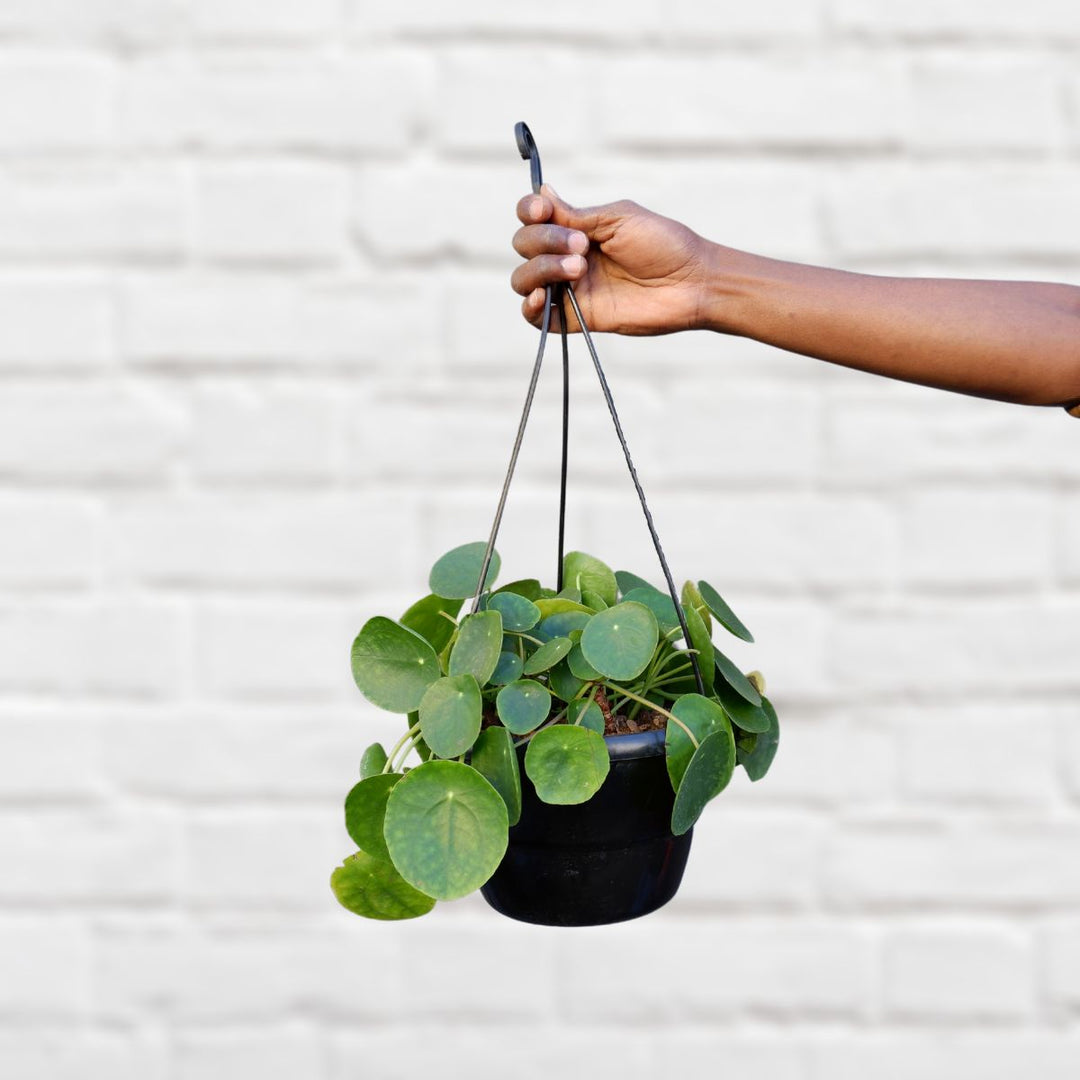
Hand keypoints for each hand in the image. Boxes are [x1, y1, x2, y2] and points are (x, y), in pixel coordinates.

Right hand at [511, 185, 713, 335]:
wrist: (690, 283)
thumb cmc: (664, 245)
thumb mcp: (618, 218)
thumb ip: (576, 213)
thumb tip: (542, 192)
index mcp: (577, 228)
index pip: (533, 217)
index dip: (529, 211)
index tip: (543, 210)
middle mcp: (567, 256)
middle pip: (524, 245)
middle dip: (544, 240)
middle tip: (582, 245)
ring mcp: (570, 288)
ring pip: (524, 279)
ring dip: (541, 269)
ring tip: (578, 269)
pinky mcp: (576, 317)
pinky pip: (536, 318)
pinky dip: (530, 307)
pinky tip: (542, 297)